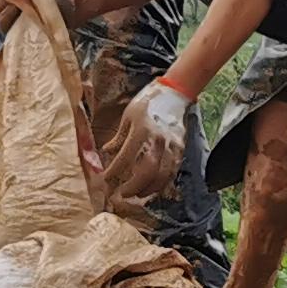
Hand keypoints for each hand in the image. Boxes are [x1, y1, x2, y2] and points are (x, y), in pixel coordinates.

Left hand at [117, 78, 194, 198]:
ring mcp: (172, 146)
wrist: (175, 93)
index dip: (115, 170)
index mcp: (142, 130)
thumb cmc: (148, 102)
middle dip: (133, 187)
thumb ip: (119, 137)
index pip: (126, 157)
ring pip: (161, 176)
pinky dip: (161, 183)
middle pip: (147, 171)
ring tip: (137, 194)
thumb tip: (107, 152)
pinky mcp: (180, 150)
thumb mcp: (128, 116)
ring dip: (148, 189)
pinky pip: (171, 172)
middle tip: (122, 193)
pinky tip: (152, 187)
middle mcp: (158, 140)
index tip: (106, 178)